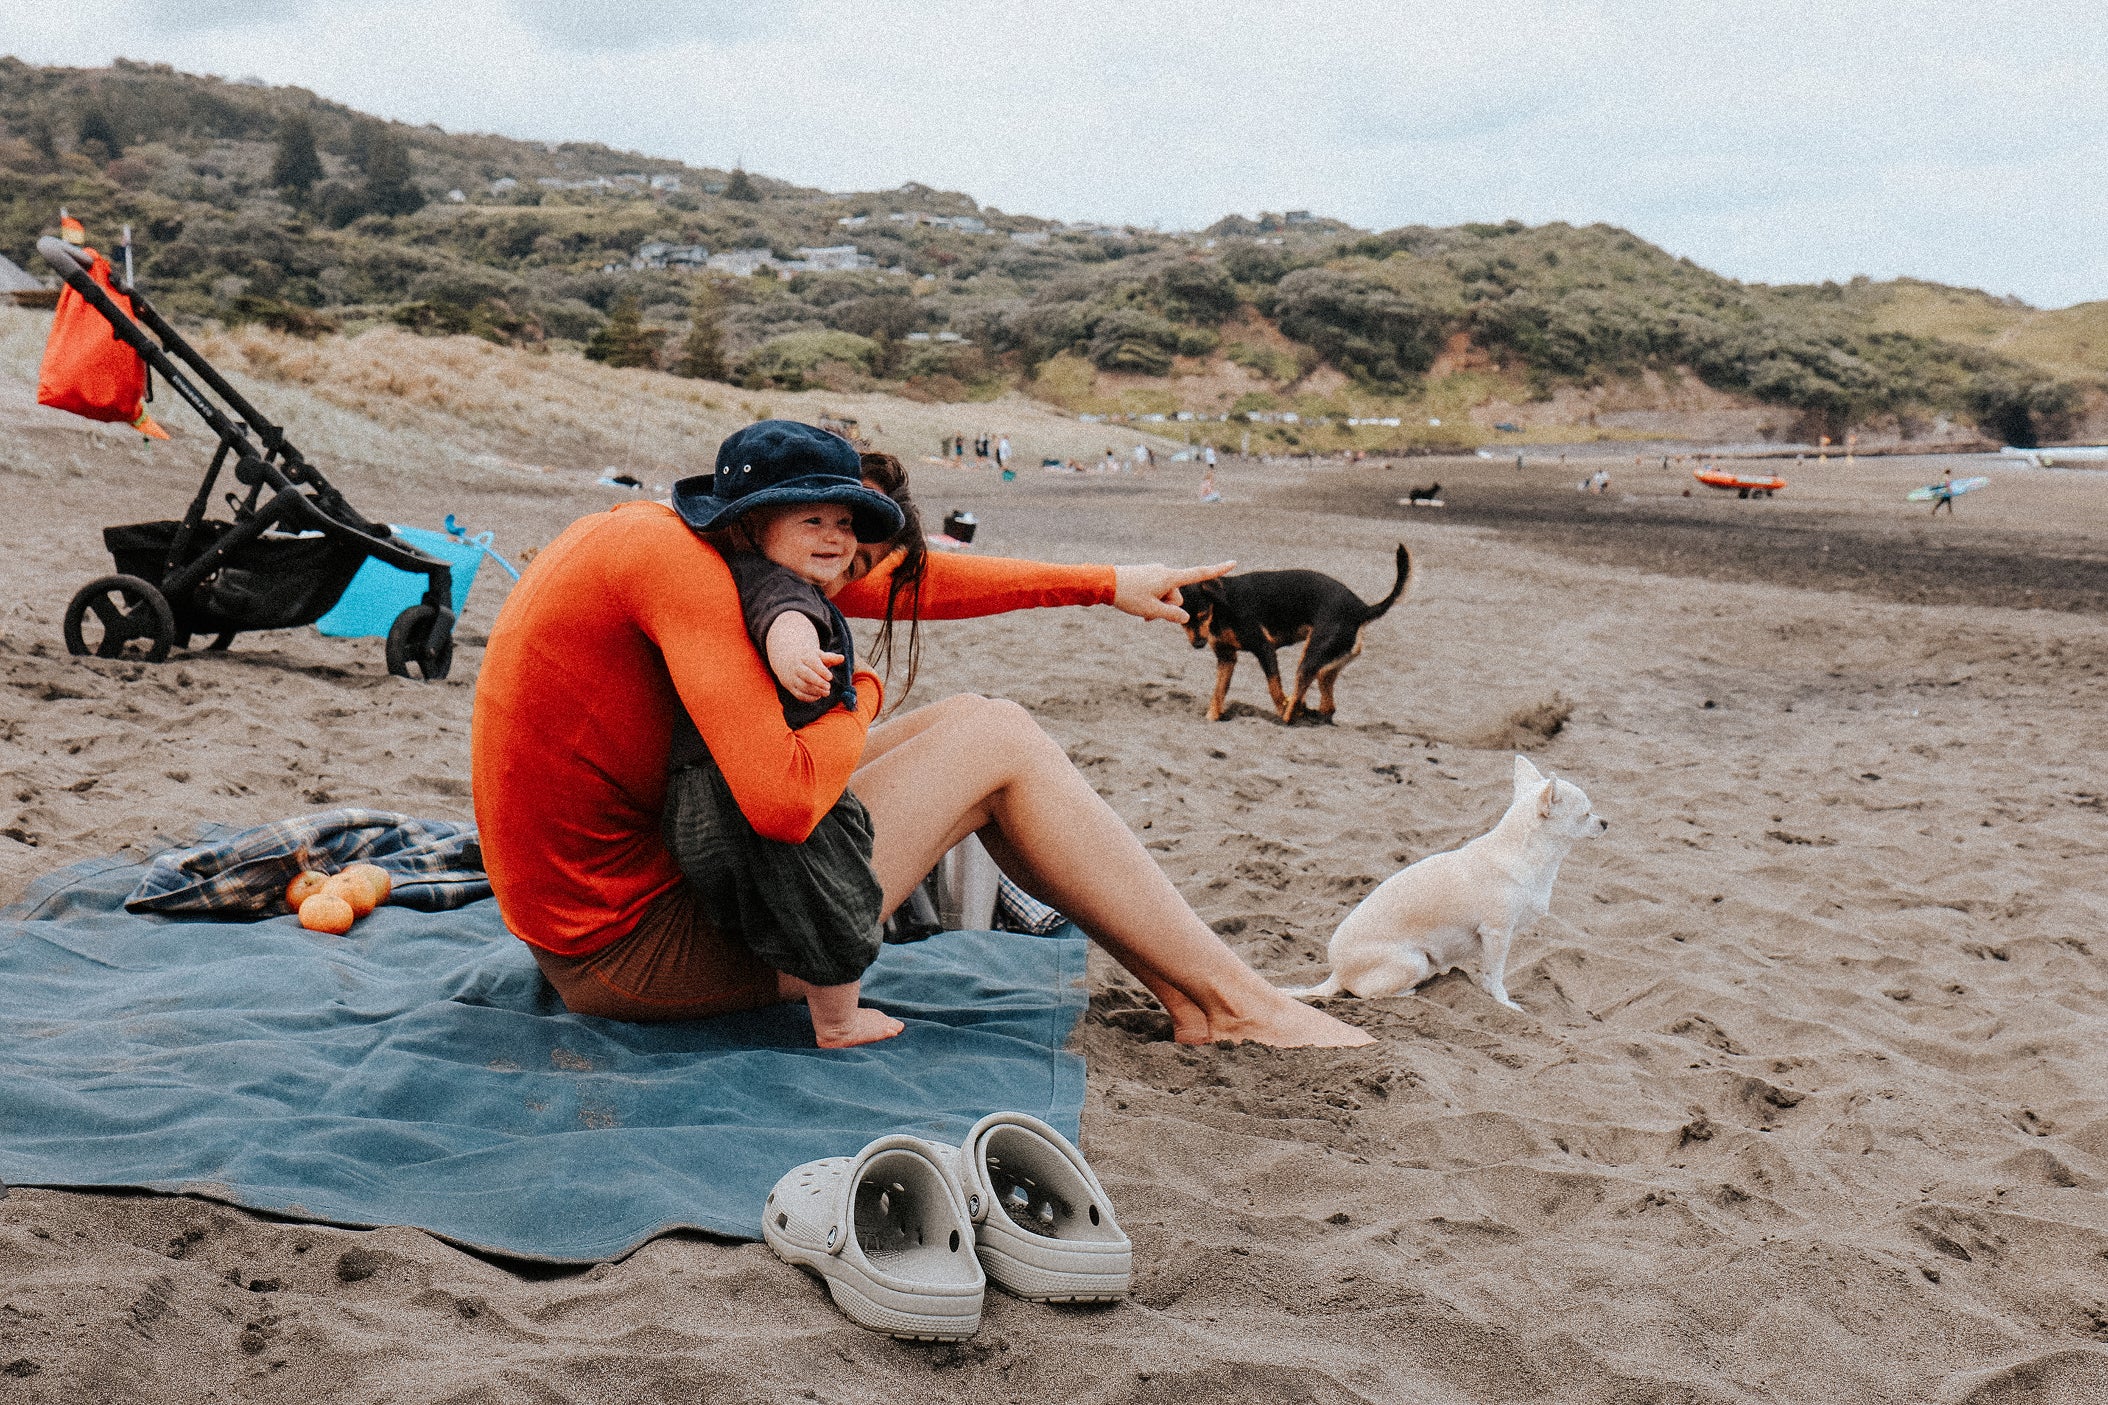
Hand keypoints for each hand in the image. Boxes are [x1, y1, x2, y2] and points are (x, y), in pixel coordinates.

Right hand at [766, 613, 838, 701]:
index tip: (830, 677)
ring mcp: (792, 678)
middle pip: (806, 675)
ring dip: (816, 691)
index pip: (812, 663)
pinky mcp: (790, 687)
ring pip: (803, 686)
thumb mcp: (818, 655)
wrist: (785, 659)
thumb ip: (830, 658)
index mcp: (805, 657)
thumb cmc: (808, 658)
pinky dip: (809, 697)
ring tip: (826, 692)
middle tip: (828, 687)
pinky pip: (799, 694)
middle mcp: (797, 667)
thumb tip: (842, 658)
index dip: (821, 671)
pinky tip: (818, 696)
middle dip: (818, 682)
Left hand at [1111, 561, 1234, 623]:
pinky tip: (1139, 606)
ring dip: (1158, 606)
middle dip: (1168, 607)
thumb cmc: (1128, 596)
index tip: (1234, 562)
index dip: (1218, 569)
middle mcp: (1165, 571)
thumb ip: (1171, 615)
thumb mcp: (1151, 610)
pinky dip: (1152, 600)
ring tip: (1142, 614)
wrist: (1104, 582)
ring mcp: (1155, 572)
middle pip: (1177, 595)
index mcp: (1169, 577)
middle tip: (1149, 617)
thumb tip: (1185, 618)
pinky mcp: (1147, 574)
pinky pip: (1156, 590)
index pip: (1199, 573)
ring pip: (1165, 595)